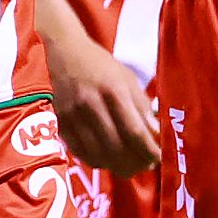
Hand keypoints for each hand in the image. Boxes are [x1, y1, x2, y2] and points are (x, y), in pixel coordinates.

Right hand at [43, 29, 158, 173]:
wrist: (60, 51)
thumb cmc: (98, 64)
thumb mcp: (126, 78)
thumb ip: (142, 106)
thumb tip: (156, 135)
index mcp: (113, 90)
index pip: (135, 131)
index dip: (149, 151)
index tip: (159, 159)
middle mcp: (91, 104)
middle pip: (116, 147)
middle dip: (135, 163)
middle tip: (145, 166)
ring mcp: (72, 116)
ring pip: (98, 154)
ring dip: (117, 166)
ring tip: (129, 166)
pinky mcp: (58, 122)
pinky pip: (80, 152)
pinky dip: (97, 161)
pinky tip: (107, 158)